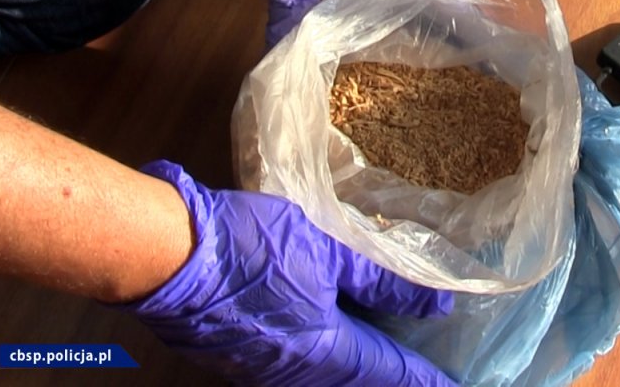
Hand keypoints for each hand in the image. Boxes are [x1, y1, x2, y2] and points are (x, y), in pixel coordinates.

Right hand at [123, 161, 455, 386]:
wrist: (167, 257)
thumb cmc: (250, 246)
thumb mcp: (327, 250)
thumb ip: (382, 280)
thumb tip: (434, 303)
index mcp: (325, 351)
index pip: (388, 373)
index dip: (423, 380)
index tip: (451, 386)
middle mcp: (297, 374)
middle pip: (357, 386)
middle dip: (391, 381)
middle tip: (420, 374)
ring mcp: (264, 372)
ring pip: (325, 382)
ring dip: (358, 375)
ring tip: (382, 360)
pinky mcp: (240, 360)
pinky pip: (296, 373)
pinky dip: (325, 366)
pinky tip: (329, 345)